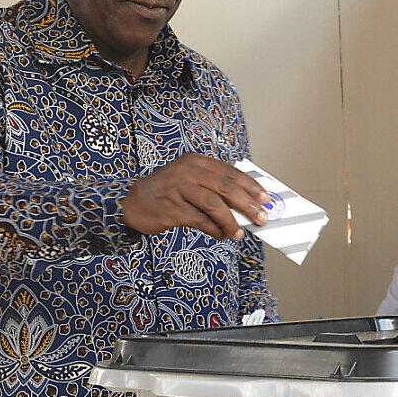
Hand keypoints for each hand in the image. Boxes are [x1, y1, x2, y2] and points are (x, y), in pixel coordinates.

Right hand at [120, 153, 269, 239]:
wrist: (131, 202)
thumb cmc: (167, 192)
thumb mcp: (189, 180)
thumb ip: (214, 188)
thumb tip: (246, 205)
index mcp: (195, 161)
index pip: (229, 172)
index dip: (250, 185)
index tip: (266, 198)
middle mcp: (187, 171)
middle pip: (225, 187)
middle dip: (247, 204)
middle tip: (261, 218)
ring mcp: (178, 188)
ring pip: (213, 205)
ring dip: (230, 222)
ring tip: (239, 234)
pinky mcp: (171, 208)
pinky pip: (199, 220)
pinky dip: (214, 229)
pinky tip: (220, 235)